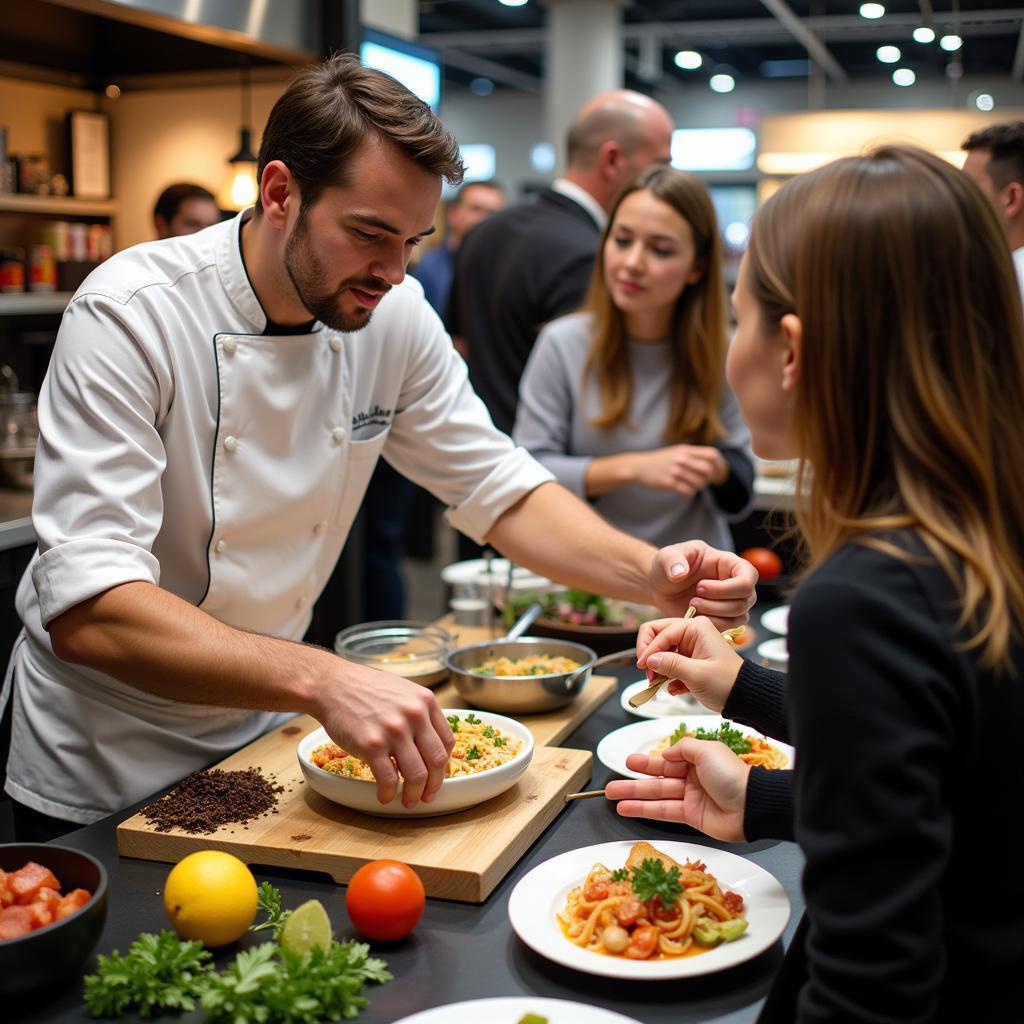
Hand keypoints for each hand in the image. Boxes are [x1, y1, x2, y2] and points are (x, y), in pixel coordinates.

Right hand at [313, 662, 454, 807]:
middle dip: (434, 785)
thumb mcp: (404, 692)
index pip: (448, 742)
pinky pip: (389, 779)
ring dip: (414, 794)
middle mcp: (415, 715)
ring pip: (417, 775)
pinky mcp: (372, 745)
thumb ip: (420, 713)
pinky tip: (384, 796)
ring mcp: (394, 731)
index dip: (445, 765)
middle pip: (437, 761)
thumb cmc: (367, 689)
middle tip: (427, 796)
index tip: (437, 775)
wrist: (333, 685)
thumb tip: (431, 745)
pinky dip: (388, 794)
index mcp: (426, 701)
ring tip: (407, 801)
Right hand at [605, 738, 749, 841]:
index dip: (647, 762)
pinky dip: (644, 810)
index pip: (666, 760)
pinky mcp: (690, 816)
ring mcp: (690, 798)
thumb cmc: (733, 775)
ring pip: (655, 795)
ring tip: (612, 796)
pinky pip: (662, 811)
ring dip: (633, 796)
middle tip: (612, 783)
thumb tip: (667, 752)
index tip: (629, 762)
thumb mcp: (707, 750)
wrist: (752, 806)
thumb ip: (683, 748)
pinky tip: (628, 808)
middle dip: (634, 780)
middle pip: (657, 778)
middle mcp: (692, 778)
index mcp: (697, 759)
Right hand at [631, 445, 727, 495]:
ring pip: (699, 482)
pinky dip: (690, 492)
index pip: (712, 455)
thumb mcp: (677, 451)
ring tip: (694, 485)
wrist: (639, 466)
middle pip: (708, 469)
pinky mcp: (669, 483)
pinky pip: (688, 491)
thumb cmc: (661, 460)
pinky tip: (685, 490)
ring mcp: (675, 471)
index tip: (718, 471)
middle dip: (711, 478)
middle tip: (706, 481)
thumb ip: (693, 454)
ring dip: (699, 486)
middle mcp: (682, 459)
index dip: (719, 464)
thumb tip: (713, 463)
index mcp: (686, 450)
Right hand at [635, 614, 743, 712]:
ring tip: (660, 685)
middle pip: (657, 637)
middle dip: (651, 656)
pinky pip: (669, 664)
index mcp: (695, 628)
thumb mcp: (697, 674)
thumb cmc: (727, 683)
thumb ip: (671, 665)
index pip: (660, 632)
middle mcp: (691, 632)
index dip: (649, 650)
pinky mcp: (689, 660)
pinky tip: (675, 689)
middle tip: (649, 675)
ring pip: (661, 653)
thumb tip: (648, 660)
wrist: (745, 697)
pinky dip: (668, 677)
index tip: (643, 668)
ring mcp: (690, 646)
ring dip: (658, 670)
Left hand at [647, 540, 756, 628]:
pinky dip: (712, 627)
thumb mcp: (666, 556)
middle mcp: (736, 583)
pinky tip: (694, 618)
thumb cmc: (668, 567)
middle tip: (692, 600)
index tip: (700, 587)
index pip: (748, 577)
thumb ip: (672, 560)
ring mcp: (732, 602)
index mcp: (729, 563)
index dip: (726, 587)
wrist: (660, 587)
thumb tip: (680, 573)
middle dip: (717, 604)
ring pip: (740, 617)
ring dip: (714, 617)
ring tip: (692, 607)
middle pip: (746, 600)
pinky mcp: (724, 618)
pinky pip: (730, 628)